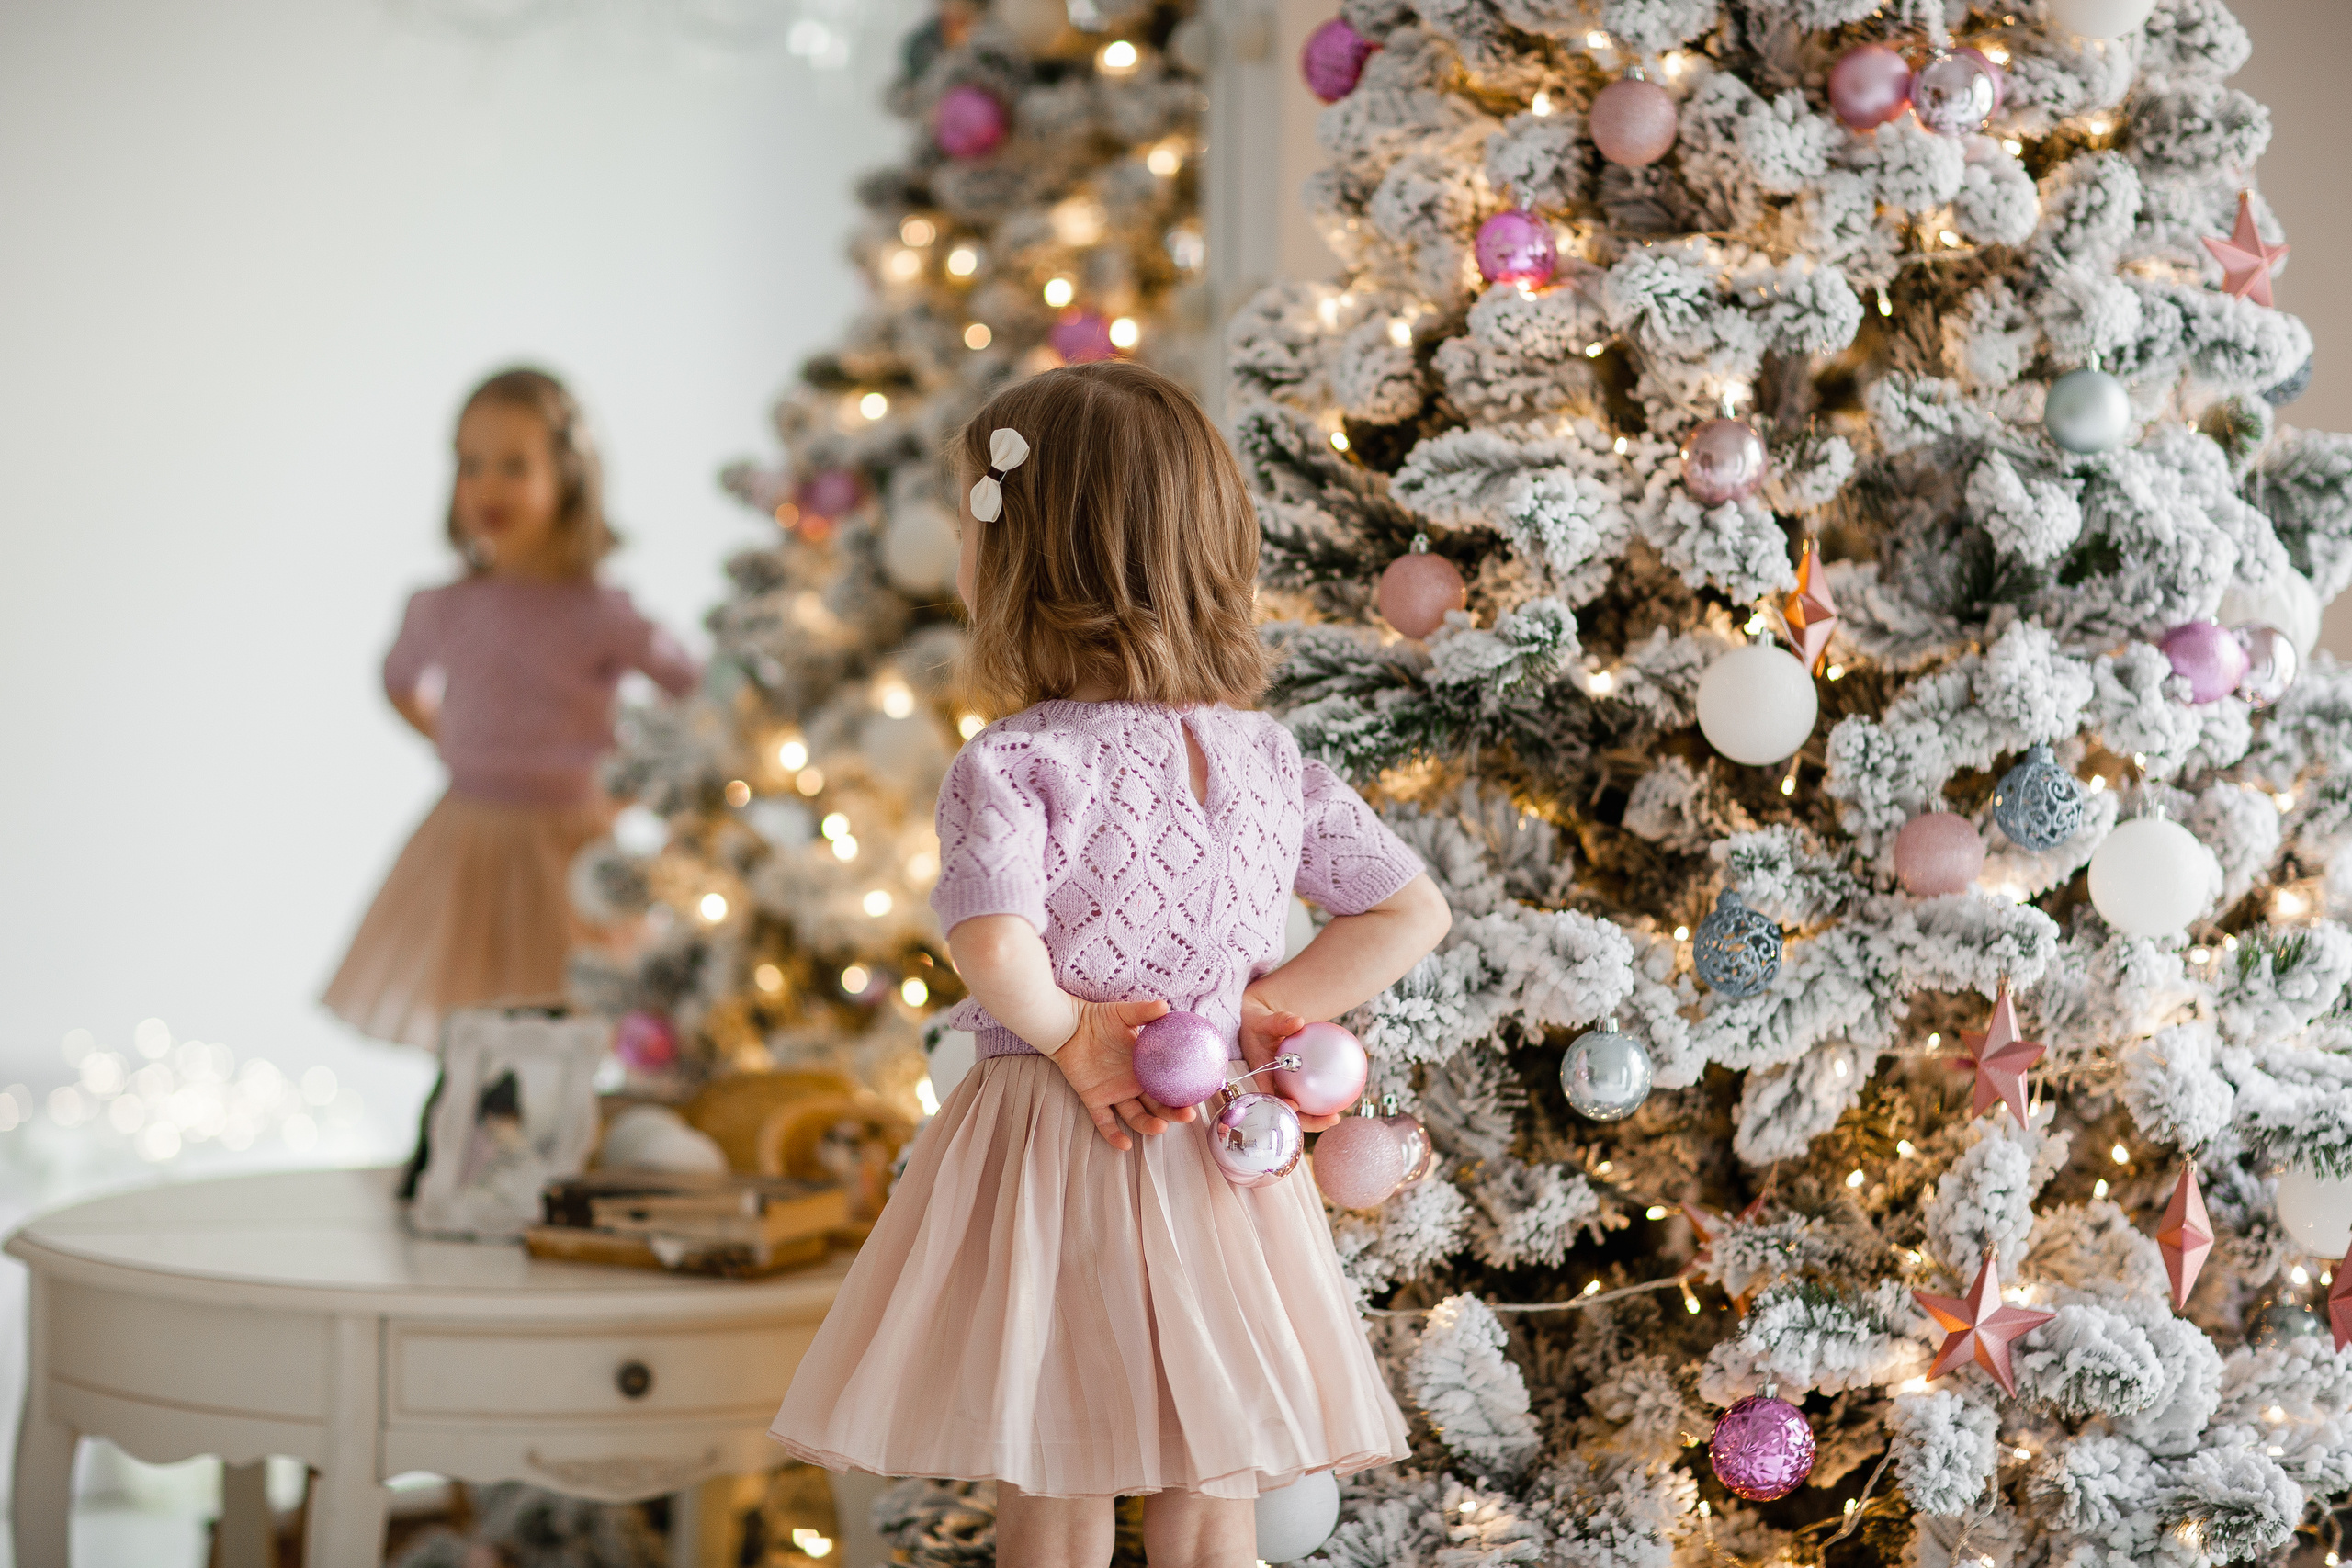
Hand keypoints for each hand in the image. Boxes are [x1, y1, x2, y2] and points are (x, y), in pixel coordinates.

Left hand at [1052, 998, 1196, 1149]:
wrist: (1068, 1025)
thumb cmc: (1097, 1019)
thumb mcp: (1124, 1013)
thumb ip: (1144, 1012)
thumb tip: (1165, 1007)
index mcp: (1145, 1066)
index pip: (1168, 1084)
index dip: (1183, 1092)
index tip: (1199, 1098)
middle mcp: (1133, 1084)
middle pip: (1157, 1105)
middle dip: (1173, 1112)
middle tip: (1188, 1115)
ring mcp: (1114, 1093)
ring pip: (1135, 1116)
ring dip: (1148, 1125)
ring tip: (1160, 1128)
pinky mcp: (1094, 1099)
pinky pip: (1104, 1122)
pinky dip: (1113, 1134)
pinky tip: (1124, 1145)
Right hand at [1239, 992, 1343, 1132]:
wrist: (1258, 1027)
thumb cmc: (1259, 1025)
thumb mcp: (1265, 1021)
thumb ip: (1279, 1022)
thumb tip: (1298, 1021)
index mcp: (1260, 1077)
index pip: (1268, 1097)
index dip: (1280, 1106)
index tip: (1295, 1106)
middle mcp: (1272, 1088)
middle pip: (1288, 1112)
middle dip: (1309, 1121)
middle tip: (1332, 1119)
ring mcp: (1283, 1089)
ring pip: (1300, 1109)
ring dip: (1317, 1115)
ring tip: (1338, 1116)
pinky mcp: (1293, 1085)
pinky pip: (1307, 1093)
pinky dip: (1322, 1095)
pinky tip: (1342, 1094)